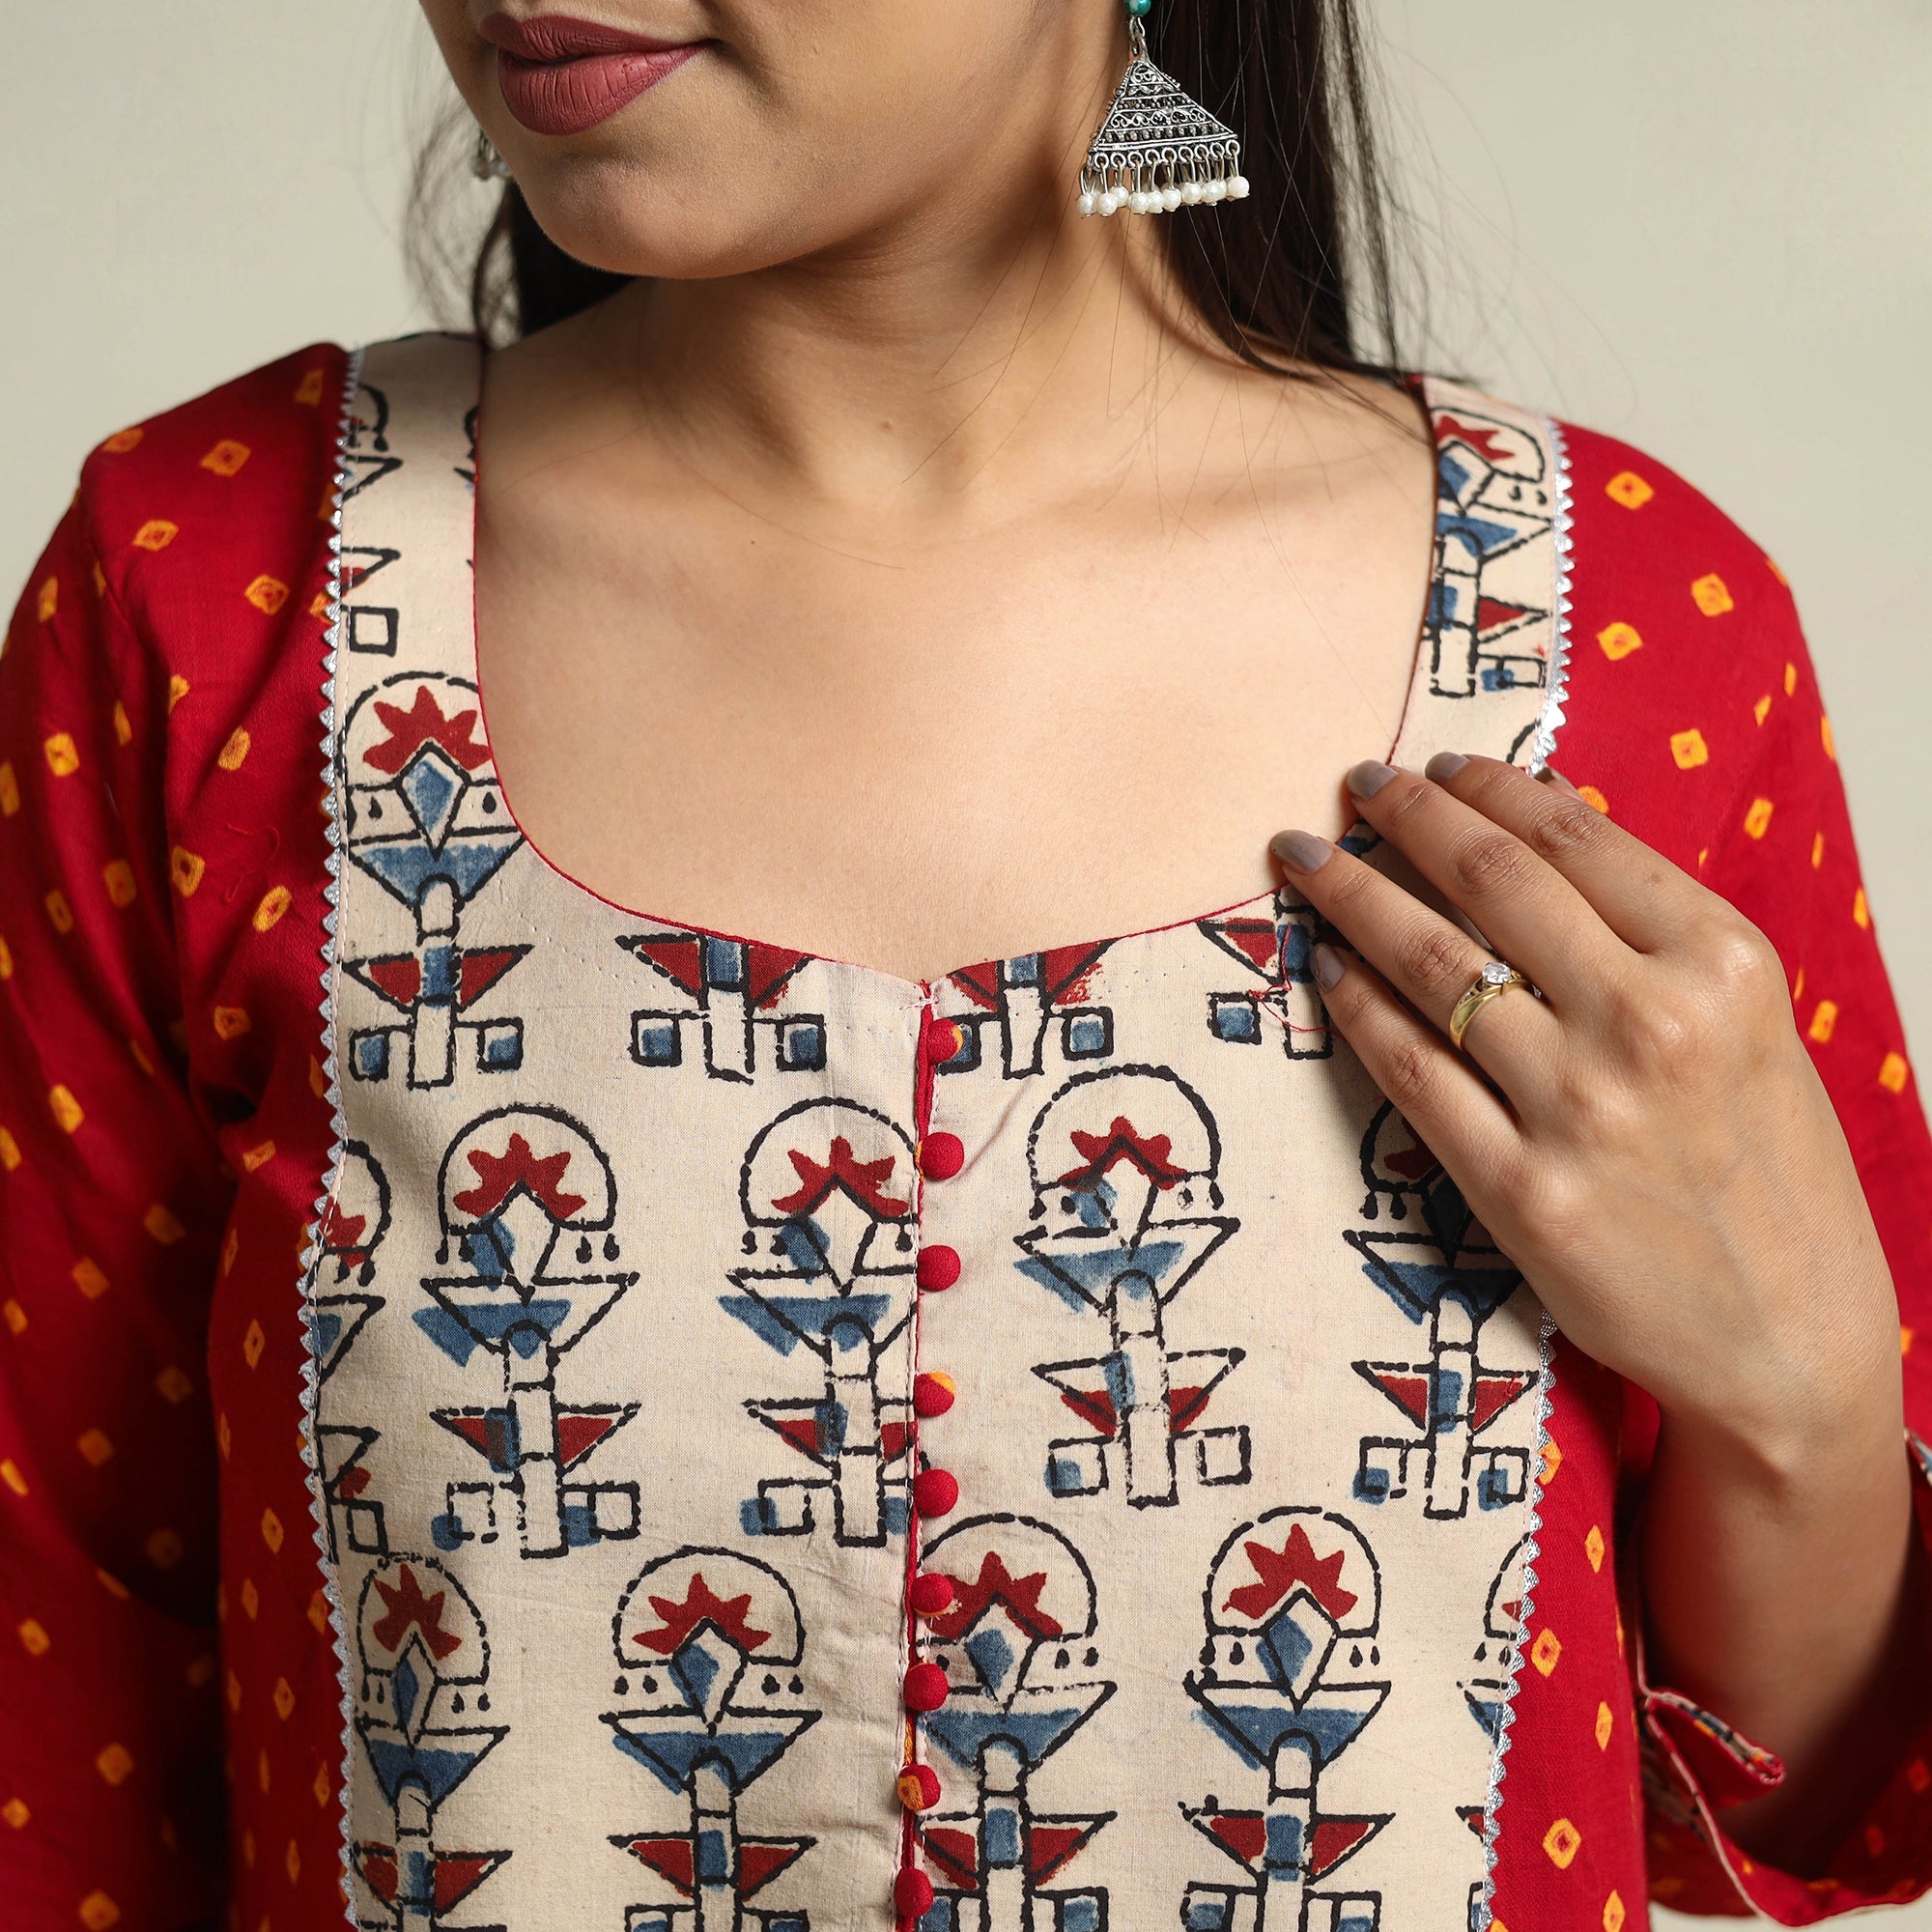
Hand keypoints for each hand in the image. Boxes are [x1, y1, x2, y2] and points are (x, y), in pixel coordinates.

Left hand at [1270, 751, 1901, 1448]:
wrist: (1788, 1335)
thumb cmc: (1768, 1168)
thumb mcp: (1747, 1022)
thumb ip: (1652, 933)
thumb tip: (1532, 830)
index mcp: (1722, 962)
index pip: (1571, 837)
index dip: (1484, 787)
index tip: (1434, 766)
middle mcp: (1652, 1022)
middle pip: (1488, 879)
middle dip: (1403, 817)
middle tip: (1352, 786)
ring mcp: (1580, 1108)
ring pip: (1430, 965)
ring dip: (1351, 896)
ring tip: (1306, 861)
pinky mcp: (1521, 1189)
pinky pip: (1410, 1070)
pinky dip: (1355, 1005)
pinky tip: (1325, 964)